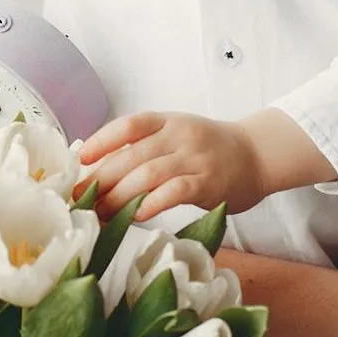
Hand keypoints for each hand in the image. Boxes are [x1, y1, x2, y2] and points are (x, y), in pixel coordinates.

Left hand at [77, 112, 263, 220]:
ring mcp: (195, 159)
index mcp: (166, 122)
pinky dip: (153, 203)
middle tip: (81, 200)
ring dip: (119, 196)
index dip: (101, 141)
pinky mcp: (209, 183)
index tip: (80, 160)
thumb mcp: (176, 136)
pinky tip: (136, 215)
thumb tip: (96, 170)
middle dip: (102, 179)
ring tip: (101, 214)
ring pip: (149, 174)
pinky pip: (176, 191)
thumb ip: (143, 147)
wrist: (256, 155)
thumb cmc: (208, 150)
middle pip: (132, 155)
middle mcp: (179, 136)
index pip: (129, 125)